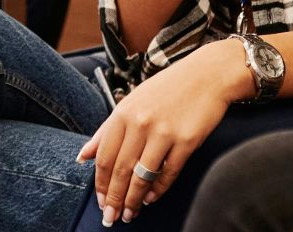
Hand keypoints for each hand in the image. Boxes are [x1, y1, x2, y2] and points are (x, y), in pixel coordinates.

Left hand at [77, 38, 251, 222]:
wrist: (210, 74)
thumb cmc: (170, 87)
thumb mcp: (132, 102)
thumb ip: (106, 130)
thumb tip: (82, 156)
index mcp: (123, 113)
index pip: (104, 157)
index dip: (100, 185)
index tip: (100, 201)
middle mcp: (140, 122)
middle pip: (120, 171)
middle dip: (114, 199)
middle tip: (111, 218)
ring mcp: (164, 132)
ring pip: (142, 176)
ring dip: (133, 200)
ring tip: (130, 214)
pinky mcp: (186, 140)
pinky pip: (168, 173)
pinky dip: (158, 189)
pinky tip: (151, 198)